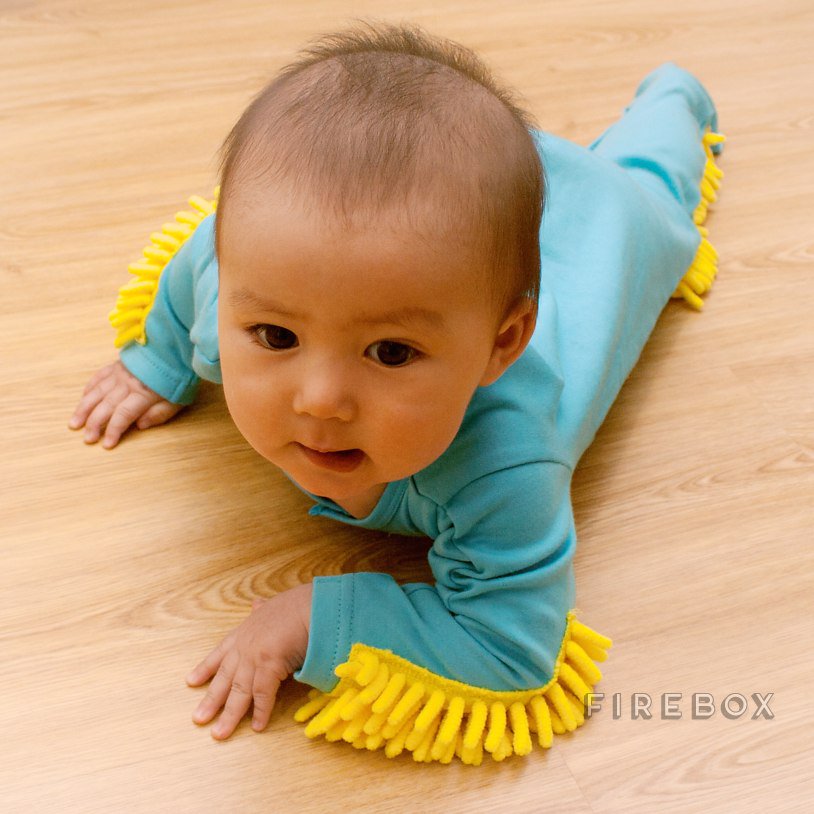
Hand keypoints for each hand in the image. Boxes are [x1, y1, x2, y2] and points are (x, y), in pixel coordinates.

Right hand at [68, 359, 182, 447]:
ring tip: (74, 423)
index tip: (106, 444)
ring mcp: (119, 373)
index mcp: (143, 394)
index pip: (123, 415)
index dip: (113, 430)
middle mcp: (127, 384)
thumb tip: (140, 426)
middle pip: (106, 406)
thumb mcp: (177, 400)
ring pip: (97, 392)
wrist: (174, 348)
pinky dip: (89, 389)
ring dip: (84, 409)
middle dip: (94, 424)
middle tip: (87, 438)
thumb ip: (159, 414)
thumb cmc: (177, 377)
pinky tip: (83, 399)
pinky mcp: (116, 365)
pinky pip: (98, 377)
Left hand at [186, 583, 312, 739]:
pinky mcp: (270, 664)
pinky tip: (257, 726)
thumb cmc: (299, 604)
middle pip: (225, 677)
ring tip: (219, 734)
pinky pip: (263, 693)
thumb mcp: (274, 604)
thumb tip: (256, 605)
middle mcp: (246, 645)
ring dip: (230, 714)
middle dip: (211, 700)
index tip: (191, 681)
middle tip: (198, 720)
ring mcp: (255, 655)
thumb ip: (263, 609)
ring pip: (239, 690)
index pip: (220, 653)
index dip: (206, 668)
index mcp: (245, 631)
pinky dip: (261, 711)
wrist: (313, 605)